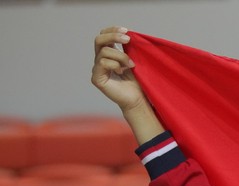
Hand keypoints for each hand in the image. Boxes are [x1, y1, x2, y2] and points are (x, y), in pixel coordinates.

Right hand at [92, 27, 164, 143]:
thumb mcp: (135, 60)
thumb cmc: (139, 82)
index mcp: (108, 54)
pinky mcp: (97, 78)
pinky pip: (102, 63)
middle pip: (99, 39)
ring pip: (104, 52)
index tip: (127, 30)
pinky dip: (115, 64)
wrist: (139, 100)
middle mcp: (100, 60)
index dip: (113, 30)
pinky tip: (122, 71)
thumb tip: (129, 33)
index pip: (104, 36)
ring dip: (121, 56)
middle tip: (128, 39)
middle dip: (113, 36)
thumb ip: (129, 48)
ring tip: (131, 65)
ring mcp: (97, 69)